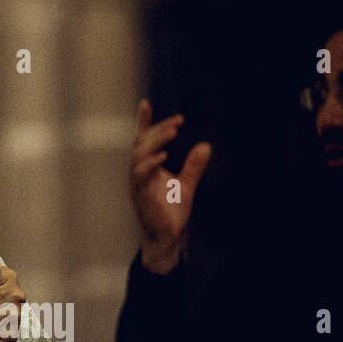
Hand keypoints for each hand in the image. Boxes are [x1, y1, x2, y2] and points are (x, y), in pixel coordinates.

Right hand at [130, 98, 211, 274]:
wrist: (166, 238)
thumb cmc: (171, 212)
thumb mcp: (187, 185)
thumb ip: (194, 166)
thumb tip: (206, 145)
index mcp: (146, 168)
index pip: (143, 141)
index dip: (143, 122)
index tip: (145, 103)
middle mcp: (138, 172)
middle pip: (141, 143)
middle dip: (158, 130)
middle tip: (178, 122)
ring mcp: (137, 183)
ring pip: (138, 155)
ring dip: (155, 141)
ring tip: (173, 133)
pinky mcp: (139, 194)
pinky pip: (139, 174)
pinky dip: (150, 163)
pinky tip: (163, 156)